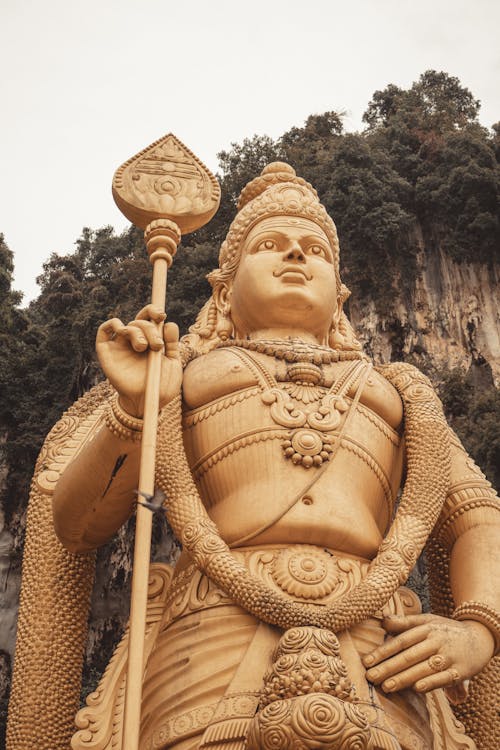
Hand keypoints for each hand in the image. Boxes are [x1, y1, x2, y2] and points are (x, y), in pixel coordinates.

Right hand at [96, 305, 182, 417]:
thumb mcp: (172, 364)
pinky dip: (112, 324)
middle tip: (157, 345)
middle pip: (139, 321)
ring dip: (137, 332)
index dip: (153, 311)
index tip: (162, 315)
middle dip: (150, 328)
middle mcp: (135, 341)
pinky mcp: (106, 352)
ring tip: (144, 347)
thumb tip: (170, 324)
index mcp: (151, 340)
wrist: (147, 403)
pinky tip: (122, 330)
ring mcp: (120, 346)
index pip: (149, 318)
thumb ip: (172, 344)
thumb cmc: (161, 386)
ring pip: (126, 326)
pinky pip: (104, 331)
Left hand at [362, 613, 494, 694]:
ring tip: (386, 686)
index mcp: (426, 629)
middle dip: (388, 667)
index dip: (383, 651)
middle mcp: (436, 641)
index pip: (401, 641)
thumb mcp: (427, 620)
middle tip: (370, 676)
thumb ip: (405, 622)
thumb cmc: (446, 630)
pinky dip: (431, 683)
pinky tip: (417, 688)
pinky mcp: (460, 671)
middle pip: (409, 656)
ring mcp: (448, 656)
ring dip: (404, 678)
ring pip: (423, 668)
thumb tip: (382, 621)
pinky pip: (444, 678)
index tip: (366, 661)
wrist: (480, 637)